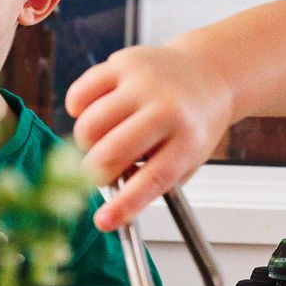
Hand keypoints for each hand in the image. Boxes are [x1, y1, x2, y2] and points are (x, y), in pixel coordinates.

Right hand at [66, 44, 234, 229]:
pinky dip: (78, 111)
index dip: (124, 205)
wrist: (206, 74)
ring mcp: (143, 82)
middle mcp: (167, 108)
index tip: (103, 222)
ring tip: (100, 142)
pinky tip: (94, 113)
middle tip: (98, 173)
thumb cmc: (191, 126)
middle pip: (112, 152)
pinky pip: (80, 94)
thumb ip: (152, 182)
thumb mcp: (186, 159)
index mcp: (188, 140)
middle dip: (94, 173)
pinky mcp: (122, 63)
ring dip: (85, 143)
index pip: (153, 180)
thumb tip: (112, 206)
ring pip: (90, 124)